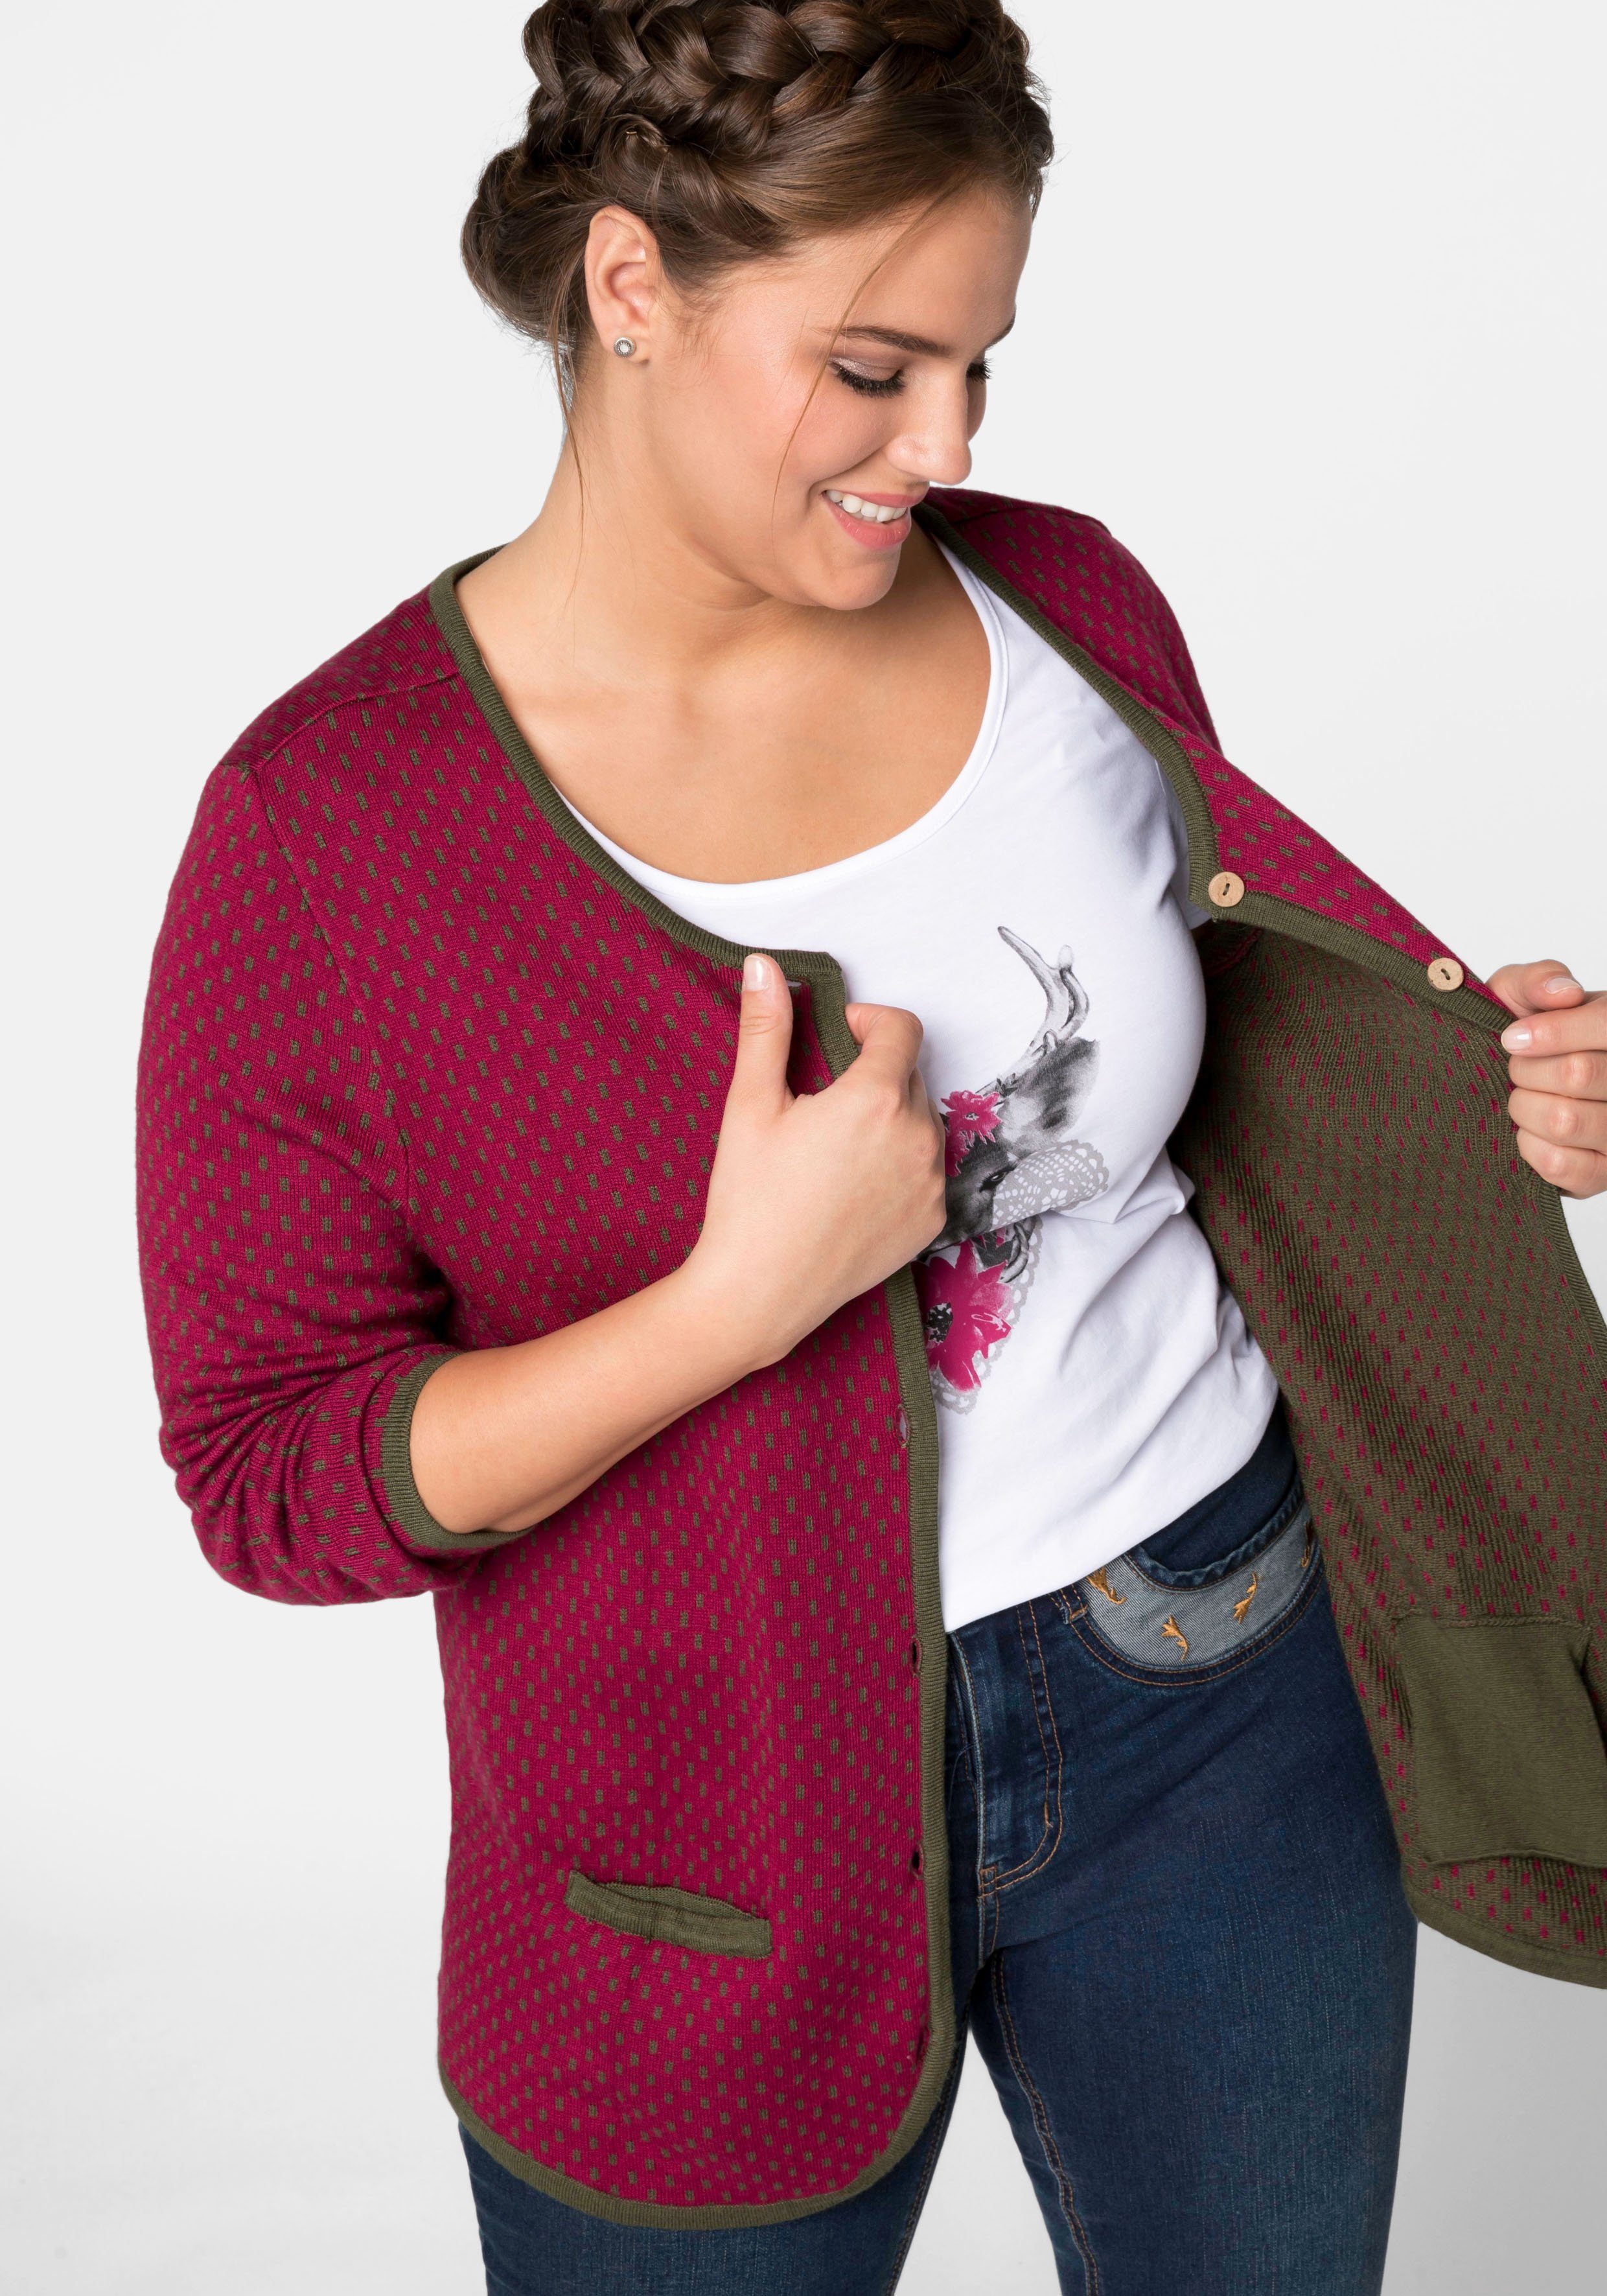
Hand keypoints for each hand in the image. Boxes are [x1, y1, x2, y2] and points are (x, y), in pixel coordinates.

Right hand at [686, 953, 948, 1365]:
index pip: (903, 1028)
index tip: (837, 1037)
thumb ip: (766, 1028)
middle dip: (874, 1073)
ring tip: (835, 1148)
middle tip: (821, 1102)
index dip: (869, 1022)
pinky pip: (928, 1171)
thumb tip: (765, 966)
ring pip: (922, 1123)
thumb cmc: (750, 1199)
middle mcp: (920, 1138)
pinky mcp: (933, 1222)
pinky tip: (852, 1187)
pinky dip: (900, 1166)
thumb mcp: (751, 1104)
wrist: (758, 1294)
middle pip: (911, 1075)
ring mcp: (932, 1184)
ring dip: (890, 1119)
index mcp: (878, 1098)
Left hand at [1489, 960, 1606, 1198]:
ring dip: (1525, 1108)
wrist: (1503, 1082)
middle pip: (1578, 1073)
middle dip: (1527, 1070)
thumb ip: (1538, 979)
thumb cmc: (1521, 1034)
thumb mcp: (1519, 994)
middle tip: (1516, 1070)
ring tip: (1523, 1099)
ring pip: (1565, 1120)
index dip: (1553, 1032)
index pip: (1604, 1025)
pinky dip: (1528, 1146)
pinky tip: (1528, 1131)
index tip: (1513, 1038)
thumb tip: (1563, 992)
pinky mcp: (1600, 1174)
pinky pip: (1559, 1163)